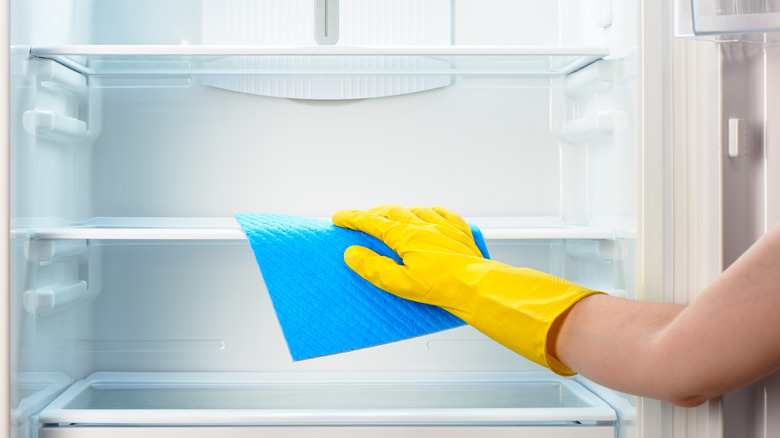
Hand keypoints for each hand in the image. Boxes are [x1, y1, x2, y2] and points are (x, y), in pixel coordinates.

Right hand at [332, 205, 492, 317]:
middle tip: (363, 219)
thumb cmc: (440, 287)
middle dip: (374, 214)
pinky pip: (444, 214)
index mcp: (406, 236)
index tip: (339, 217)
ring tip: (393, 216)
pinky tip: (430, 214)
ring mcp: (443, 227)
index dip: (353, 219)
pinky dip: (431, 212)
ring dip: (401, 212)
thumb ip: (373, 267)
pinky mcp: (460, 233)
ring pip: (417, 210)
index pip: (372, 222)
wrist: (475, 286)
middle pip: (392, 212)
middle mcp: (424, 225)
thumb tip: (352, 254)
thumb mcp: (399, 283)